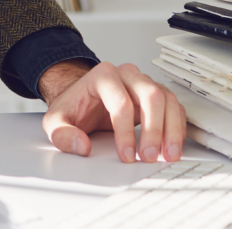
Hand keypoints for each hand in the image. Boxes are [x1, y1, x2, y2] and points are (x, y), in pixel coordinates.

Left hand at [39, 60, 185, 162]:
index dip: (125, 132)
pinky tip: (171, 146)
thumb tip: (82, 146)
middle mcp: (127, 74)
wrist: (82, 99)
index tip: (126, 155)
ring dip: (170, 129)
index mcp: (102, 76)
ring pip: (167, 99)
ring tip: (167, 155)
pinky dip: (176, 127)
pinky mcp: (155, 95)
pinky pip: (174, 107)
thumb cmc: (72, 108)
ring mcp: (143, 82)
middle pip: (150, 95)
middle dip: (153, 129)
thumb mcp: (55, 122)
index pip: (120, 102)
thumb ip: (62, 135)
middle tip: (148, 156)